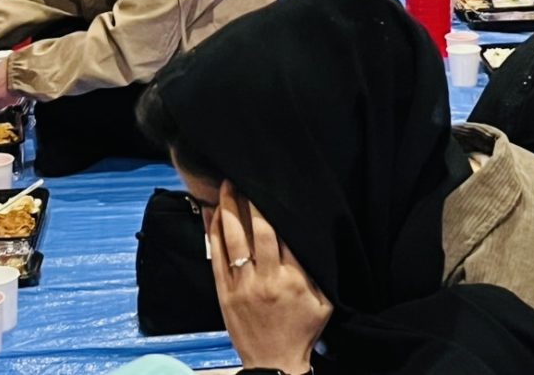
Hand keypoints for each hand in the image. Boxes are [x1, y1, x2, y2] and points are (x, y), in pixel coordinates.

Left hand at [209, 181, 331, 373]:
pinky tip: (210, 212)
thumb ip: (317, 269)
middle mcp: (267, 279)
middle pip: (258, 231)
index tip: (270, 187)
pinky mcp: (224, 292)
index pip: (284, 234)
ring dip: (228, 209)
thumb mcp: (323, 301)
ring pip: (233, 239)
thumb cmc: (302, 330)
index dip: (275, 208)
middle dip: (250, 201)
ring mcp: (242, 285)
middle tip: (244, 177)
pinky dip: (212, 232)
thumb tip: (309, 236)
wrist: (274, 364)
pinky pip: (215, 256)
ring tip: (225, 186)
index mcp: (294, 279)